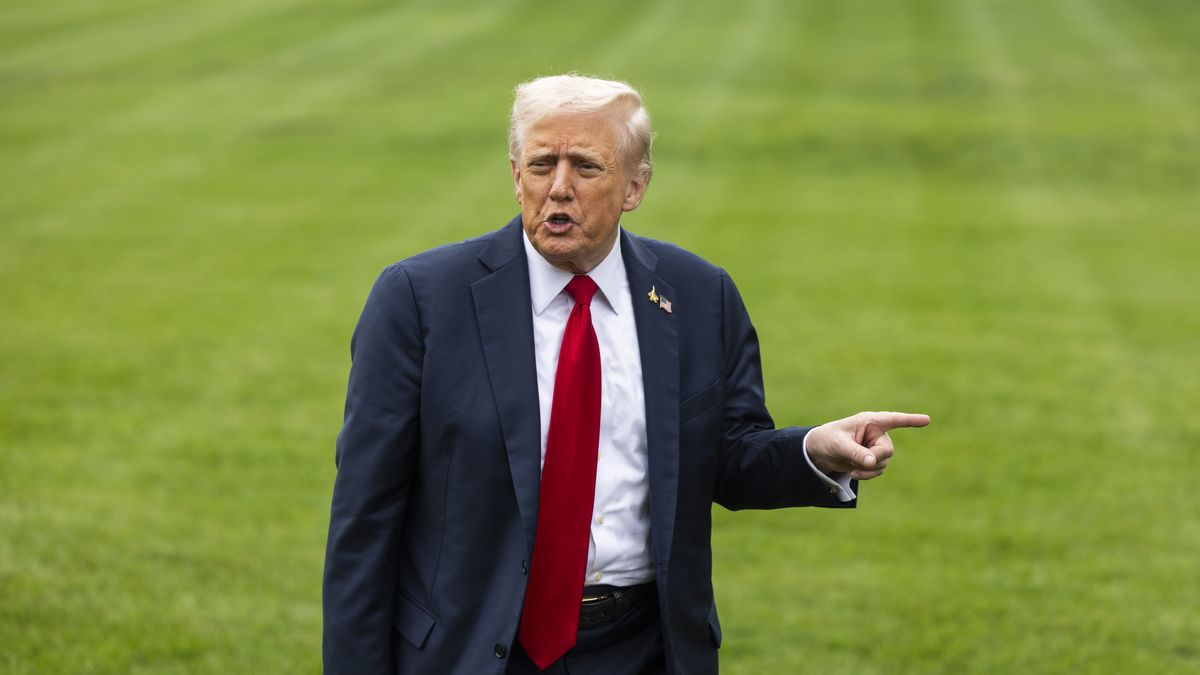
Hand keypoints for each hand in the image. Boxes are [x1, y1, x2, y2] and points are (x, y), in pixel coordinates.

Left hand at [805, 411, 929, 479]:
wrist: (819, 452)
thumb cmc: (828, 440)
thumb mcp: (839, 445)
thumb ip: (856, 453)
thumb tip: (873, 462)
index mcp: (870, 421)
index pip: (894, 420)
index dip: (910, 420)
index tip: (927, 419)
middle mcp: (876, 433)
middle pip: (887, 451)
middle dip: (872, 459)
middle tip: (856, 461)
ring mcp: (876, 447)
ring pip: (883, 463)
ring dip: (867, 468)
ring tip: (849, 464)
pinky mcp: (873, 459)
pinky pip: (877, 470)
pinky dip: (866, 474)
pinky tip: (853, 472)